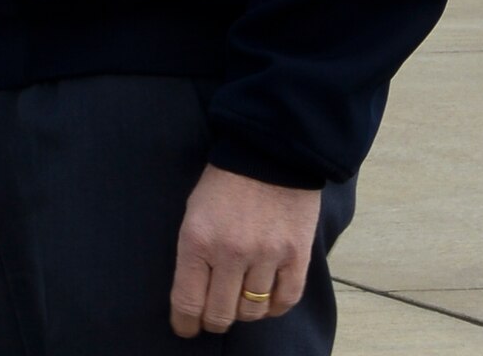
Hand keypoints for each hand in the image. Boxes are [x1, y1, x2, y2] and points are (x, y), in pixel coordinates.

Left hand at [169, 164, 320, 336]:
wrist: (268, 153)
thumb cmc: (223, 183)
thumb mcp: (193, 212)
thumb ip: (194, 253)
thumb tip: (193, 294)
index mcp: (197, 240)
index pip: (188, 300)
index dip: (185, 323)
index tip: (185, 329)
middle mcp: (231, 252)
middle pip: (220, 314)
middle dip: (213, 321)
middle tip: (211, 318)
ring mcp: (266, 256)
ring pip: (252, 311)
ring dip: (243, 312)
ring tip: (239, 301)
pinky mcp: (296, 257)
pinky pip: (285, 301)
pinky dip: (273, 306)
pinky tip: (266, 299)